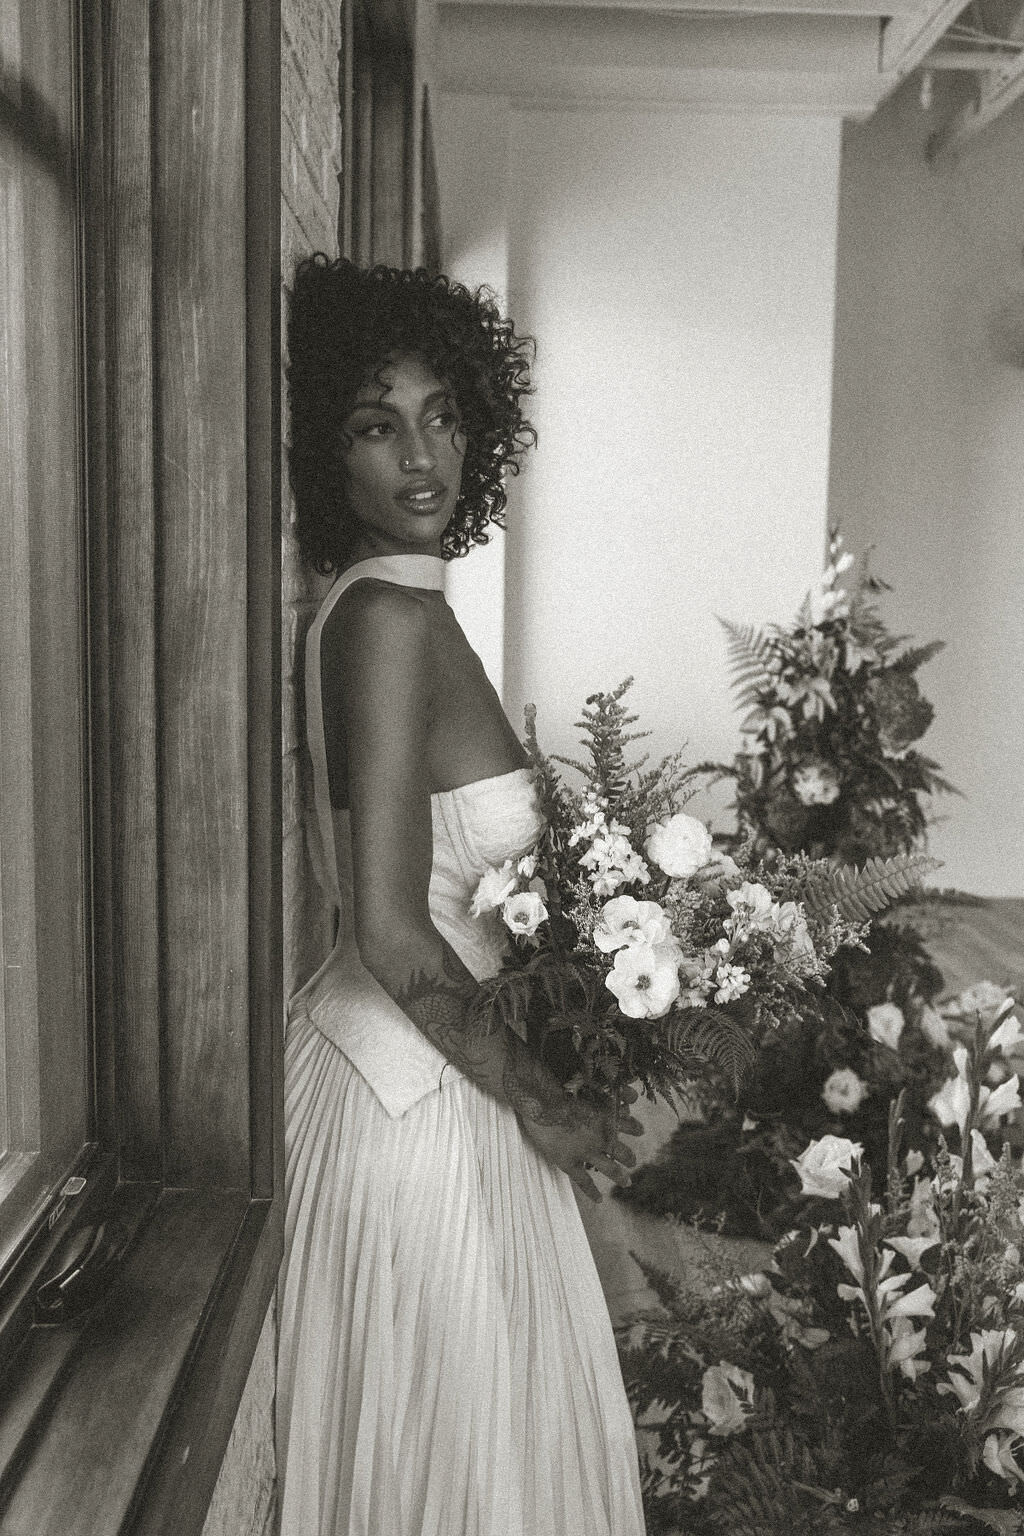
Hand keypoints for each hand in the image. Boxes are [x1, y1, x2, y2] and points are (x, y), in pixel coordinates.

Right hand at [518, 1096, 643, 1203]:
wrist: (539, 1101)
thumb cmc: (562, 1087)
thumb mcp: (590, 1083)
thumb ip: (611, 1090)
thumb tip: (631, 1094)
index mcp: (608, 1118)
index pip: (629, 1125)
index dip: (635, 1127)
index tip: (640, 1129)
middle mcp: (601, 1138)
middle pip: (623, 1152)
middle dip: (629, 1157)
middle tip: (633, 1161)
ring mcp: (586, 1153)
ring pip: (609, 1169)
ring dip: (620, 1176)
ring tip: (627, 1182)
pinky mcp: (569, 1163)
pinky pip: (584, 1182)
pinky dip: (593, 1192)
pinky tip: (599, 1200)